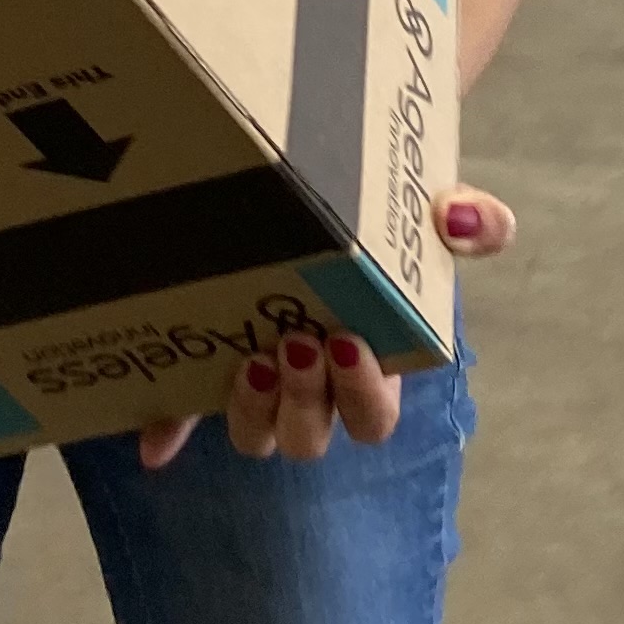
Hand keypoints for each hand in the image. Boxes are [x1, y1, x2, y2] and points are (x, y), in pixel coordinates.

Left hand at [137, 186, 517, 471]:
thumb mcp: (424, 209)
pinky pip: (182, 415)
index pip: (374, 413)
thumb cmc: (375, 213)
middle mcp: (314, 386)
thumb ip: (469, 218)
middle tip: (299, 343)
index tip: (350, 341)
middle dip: (308, 400)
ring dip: (254, 411)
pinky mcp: (201, 369)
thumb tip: (462, 219)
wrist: (310, 177)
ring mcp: (257, 381)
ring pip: (258, 434)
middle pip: (313, 434)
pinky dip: (169, 430)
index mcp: (370, 365)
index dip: (364, 394)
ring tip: (254, 358)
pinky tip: (155, 445)